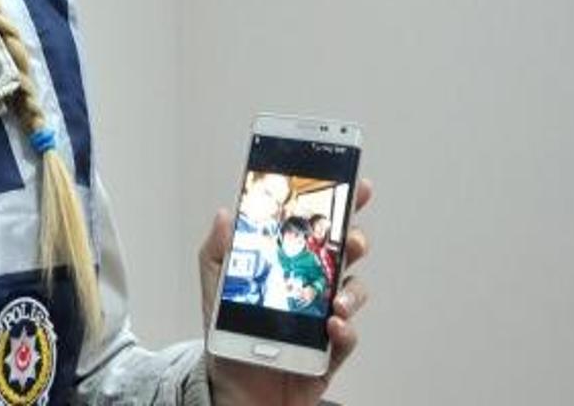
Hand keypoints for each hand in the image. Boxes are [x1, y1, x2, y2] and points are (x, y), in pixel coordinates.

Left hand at [200, 179, 372, 405]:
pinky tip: (334, 325)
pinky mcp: (329, 353)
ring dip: (352, 291)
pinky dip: (345, 330)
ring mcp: (325, 319)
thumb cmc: (230, 336)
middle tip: (351, 239)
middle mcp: (313, 288)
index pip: (319, 230)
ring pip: (353, 294)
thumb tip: (226, 214)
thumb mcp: (216, 288)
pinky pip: (347, 338)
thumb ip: (218, 251)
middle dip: (355, 241)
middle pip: (345, 256)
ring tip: (337, 298)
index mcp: (291, 265)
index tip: (356, 188)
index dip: (340, 207)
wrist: (234, 388)